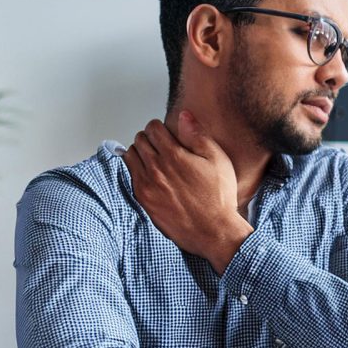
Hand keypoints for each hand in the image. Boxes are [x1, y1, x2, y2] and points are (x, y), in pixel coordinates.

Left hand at [121, 112, 252, 271]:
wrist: (213, 231)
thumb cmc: (218, 197)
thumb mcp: (217, 159)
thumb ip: (197, 135)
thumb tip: (184, 116)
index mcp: (174, 155)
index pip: (153, 128)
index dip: (160, 127)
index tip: (166, 132)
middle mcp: (156, 168)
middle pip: (140, 140)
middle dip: (149, 138)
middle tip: (161, 144)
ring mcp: (147, 185)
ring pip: (131, 155)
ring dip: (140, 152)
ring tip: (154, 158)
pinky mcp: (144, 199)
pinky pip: (130, 175)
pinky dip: (137, 169)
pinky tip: (151, 174)